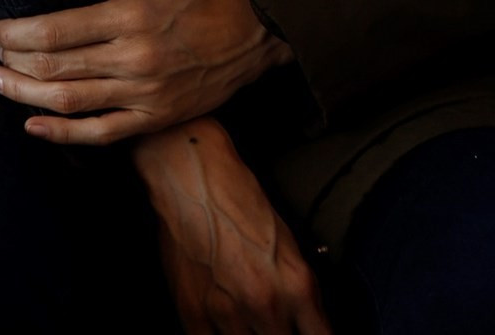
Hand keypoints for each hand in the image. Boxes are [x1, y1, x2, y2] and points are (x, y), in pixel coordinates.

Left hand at [0, 0, 291, 143]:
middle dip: (16, 65)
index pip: (61, 30)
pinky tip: (32, 126)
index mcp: (131, 17)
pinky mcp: (151, 120)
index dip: (21, 34)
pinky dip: (63, 135)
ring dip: (27, 97)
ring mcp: (142, 96)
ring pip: (72, 102)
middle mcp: (133, 60)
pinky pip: (100, 133)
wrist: (247, 38)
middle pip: (59, 68)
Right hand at [133, 119, 331, 334]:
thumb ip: (297, 293)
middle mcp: (267, 303)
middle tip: (273, 325)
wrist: (192, 175)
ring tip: (245, 321)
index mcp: (297, 284)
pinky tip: (223, 328)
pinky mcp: (194, 311)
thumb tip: (302, 325)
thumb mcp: (287, 245)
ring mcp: (228, 312)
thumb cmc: (239, 199)